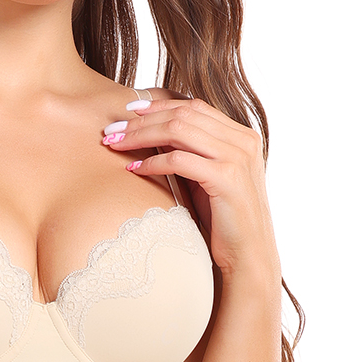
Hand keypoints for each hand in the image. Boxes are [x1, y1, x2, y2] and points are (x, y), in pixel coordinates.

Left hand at [102, 96, 279, 283]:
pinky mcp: (227, 178)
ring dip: (141, 135)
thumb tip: (149, 132)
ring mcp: (237, 158)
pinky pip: (179, 161)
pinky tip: (134, 169)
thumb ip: (188, 151)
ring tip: (115, 144)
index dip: (158, 106)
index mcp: (242, 135)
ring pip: (179, 130)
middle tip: (112, 129)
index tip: (128, 111)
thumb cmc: (223, 218)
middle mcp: (243, 140)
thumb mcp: (206, 176)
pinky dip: (152, 162)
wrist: (248, 254)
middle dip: (142, 121)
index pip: (194, 107)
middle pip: (183, 115)